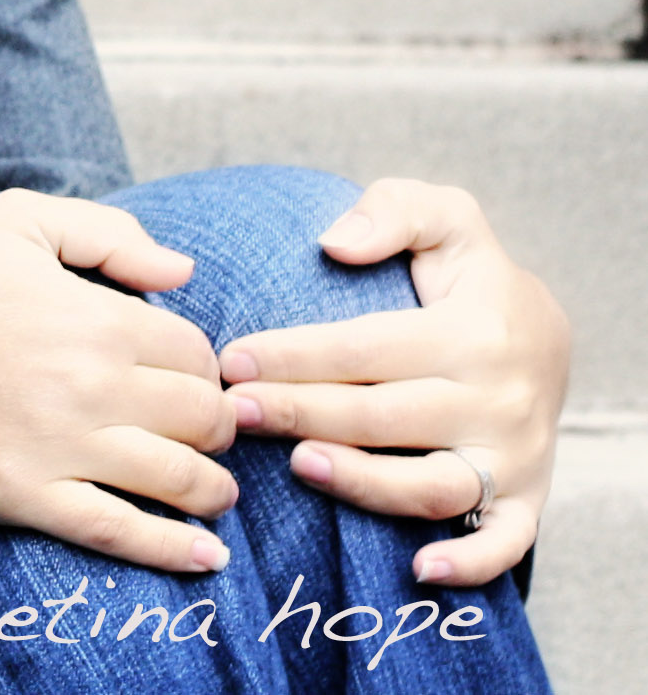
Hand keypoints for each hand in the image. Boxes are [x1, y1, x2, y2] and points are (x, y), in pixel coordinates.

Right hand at [0, 189, 238, 571]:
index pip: (197, 356)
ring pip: (180, 482)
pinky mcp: (24, 496)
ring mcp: (59, 446)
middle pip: (204, 421)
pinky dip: (174, 551)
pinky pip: (121, 533)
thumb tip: (184, 273)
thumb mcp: (13, 220)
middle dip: (217, 430)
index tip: (187, 381)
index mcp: (95, 318)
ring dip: (212, 492)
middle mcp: (91, 384)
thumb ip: (106, 233)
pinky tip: (204, 558)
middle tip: (204, 436)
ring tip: (210, 495)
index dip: (203, 369)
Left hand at [220, 178, 569, 585]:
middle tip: (234, 412)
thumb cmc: (469, 278)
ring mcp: (514, 456)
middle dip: (302, 413)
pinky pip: (505, 543)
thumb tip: (334, 241)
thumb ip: (393, 211)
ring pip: (433, 484)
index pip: (366, 349)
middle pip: (385, 417)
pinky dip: (470, 562)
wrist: (547, 337)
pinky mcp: (526, 499)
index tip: (231, 359)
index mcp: (472, 332)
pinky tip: (417, 568)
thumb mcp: (444, 218)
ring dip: (364, 483)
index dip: (294, 355)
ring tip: (299, 464)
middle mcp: (497, 400)